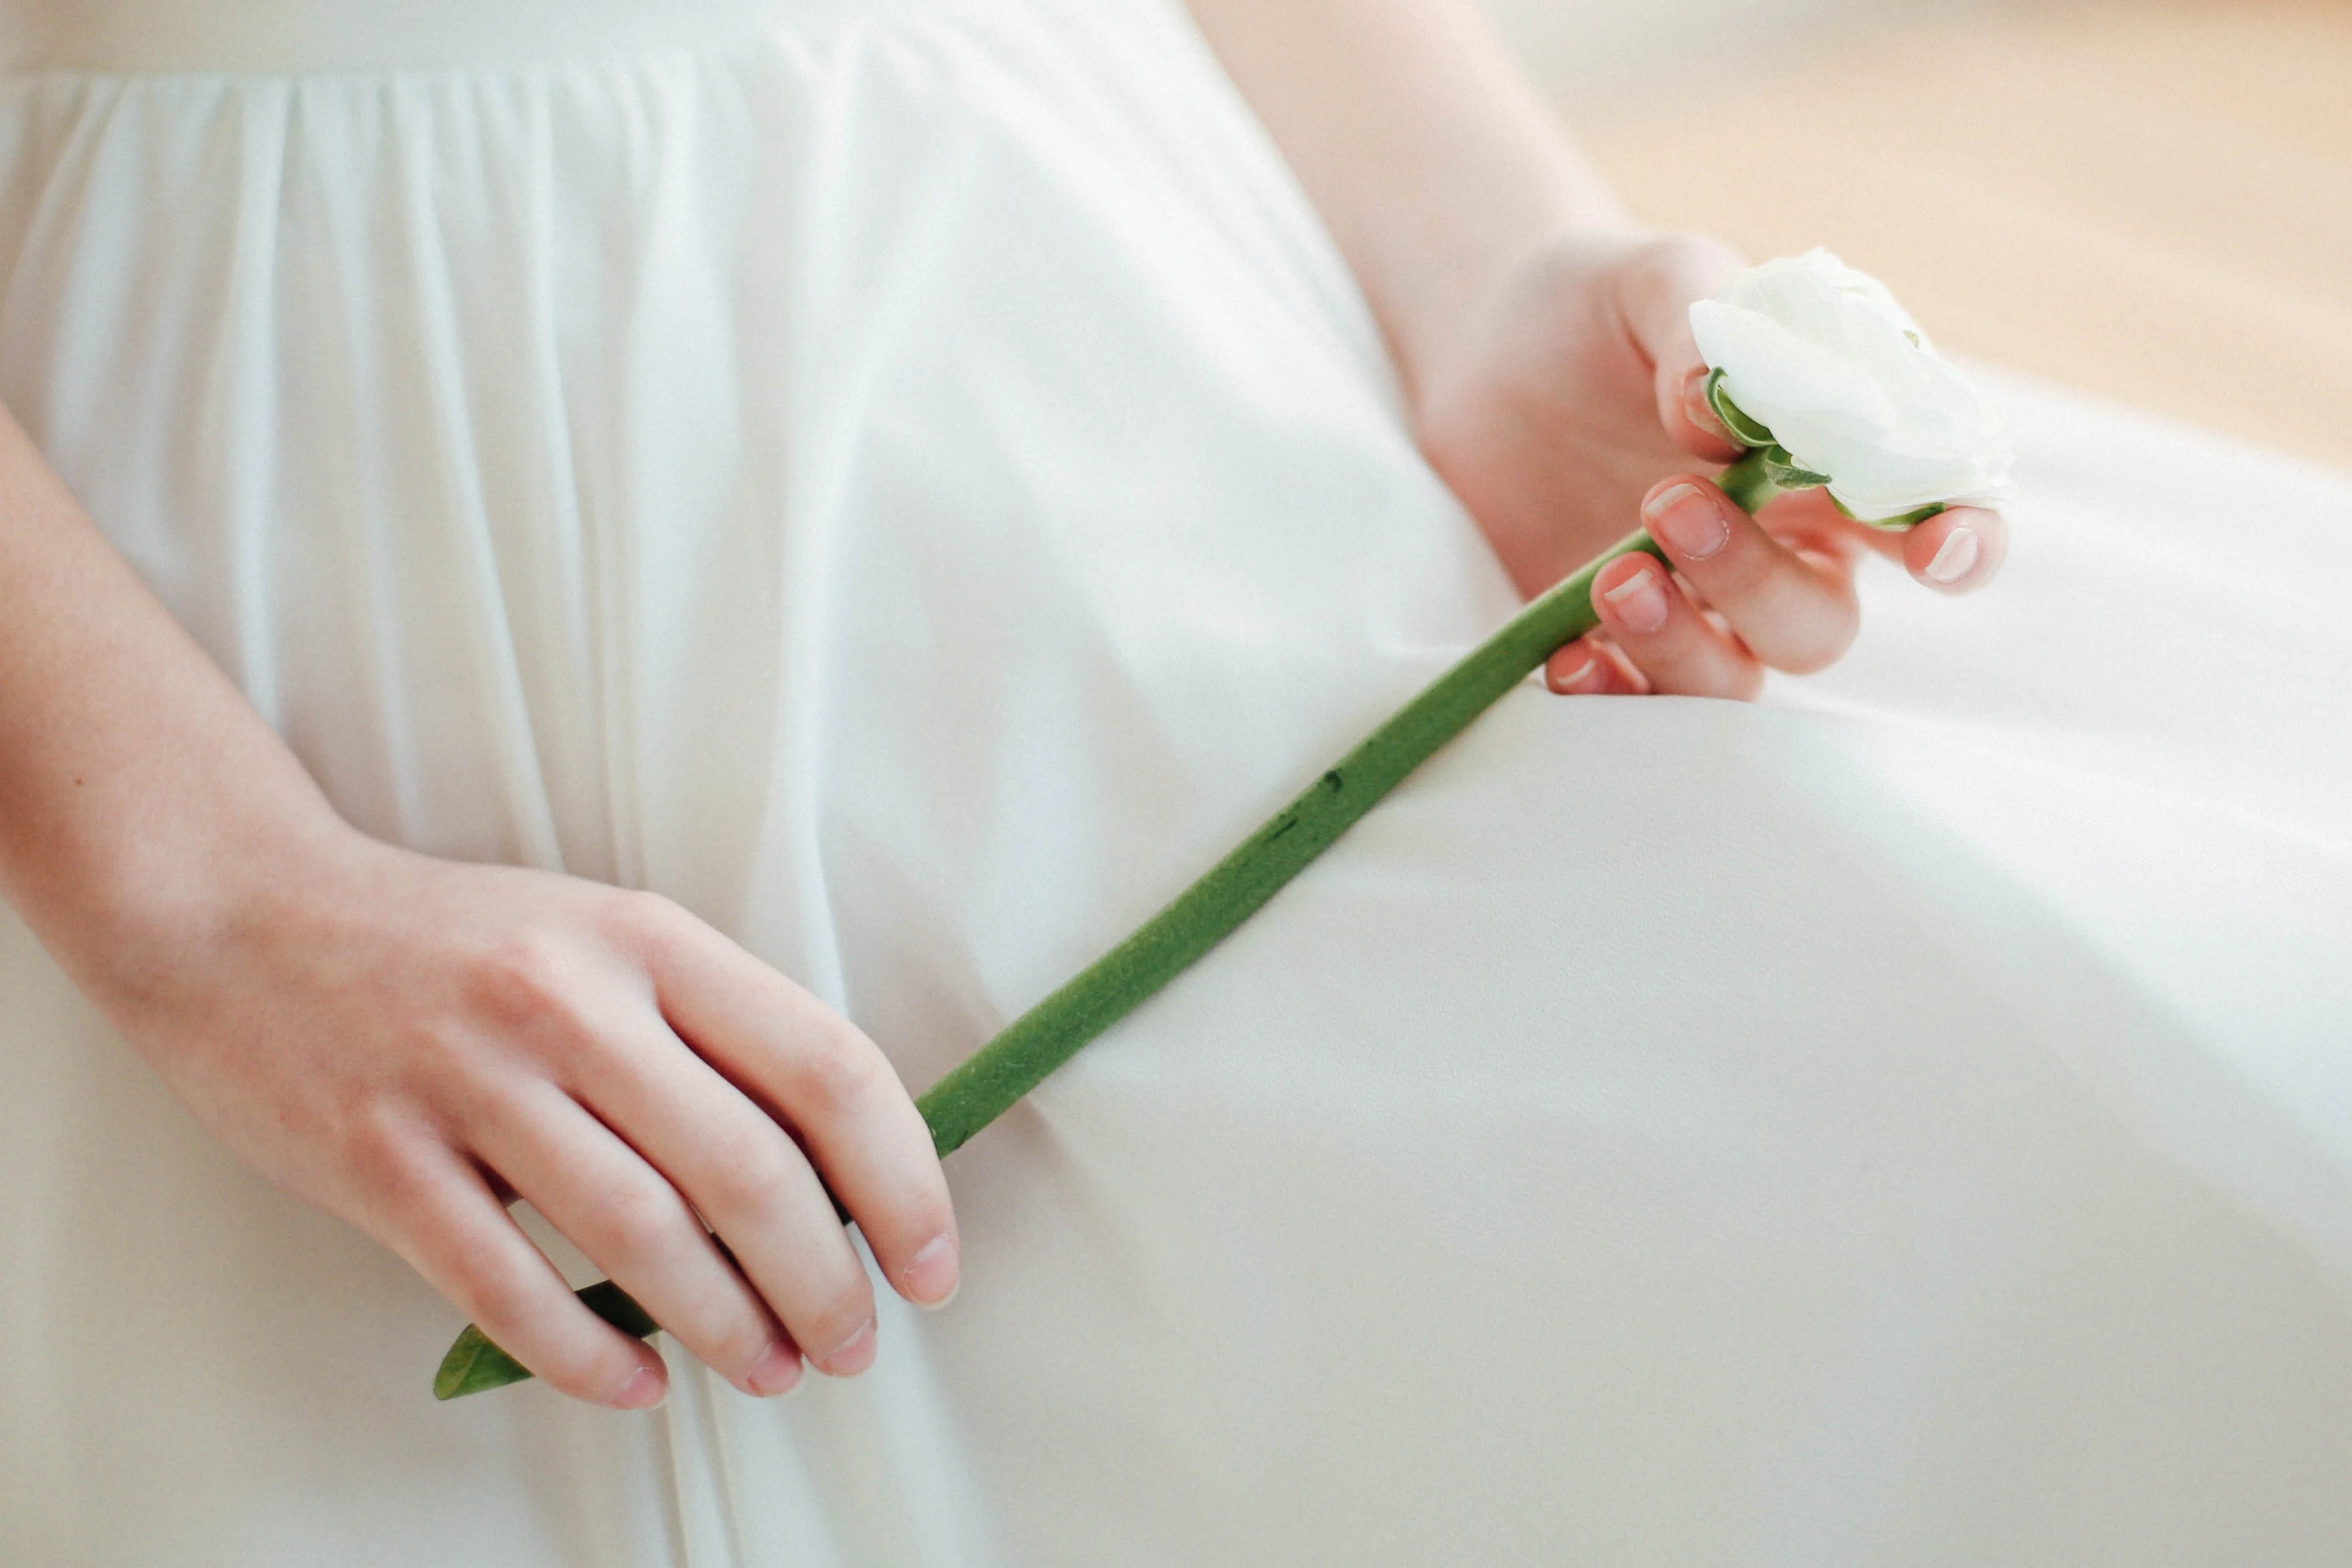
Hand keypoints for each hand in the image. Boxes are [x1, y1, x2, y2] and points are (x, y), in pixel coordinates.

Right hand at [94, 827, 958, 1408]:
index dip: (902, 1179)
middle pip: (748, 1171)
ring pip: (641, 1240)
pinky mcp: (378, 1161)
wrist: (243, 914)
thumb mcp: (606, 941)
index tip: (930, 1261)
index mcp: (650, 940)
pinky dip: (590, 1354)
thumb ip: (714, 1035)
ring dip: (729, 1329)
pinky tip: (639, 1382)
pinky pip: (508, 1288)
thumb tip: (843, 1165)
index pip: (827, 1069)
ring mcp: (469, 1081)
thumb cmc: (458, 942)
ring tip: (771, 1368)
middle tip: (853, 1342)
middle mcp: (569, 1002)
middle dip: (826, 1282)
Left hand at [1412, 231, 2007, 696]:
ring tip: (1614, 575)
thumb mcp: (1651, 280)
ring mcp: (1695, 608)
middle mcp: (1779, 552)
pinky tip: (1566, 656)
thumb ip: (1702, 329)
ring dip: (1681, 646)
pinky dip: (1608, 697)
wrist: (1482, 347)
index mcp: (1826, 463)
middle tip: (1671, 502)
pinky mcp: (1609, 642)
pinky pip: (1631, 708)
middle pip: (1818, 626)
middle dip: (1756, 584)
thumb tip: (1716, 414)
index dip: (1959, 544)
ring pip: (1732, 683)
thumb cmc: (1597, 308)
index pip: (1928, 514)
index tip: (1936, 552)